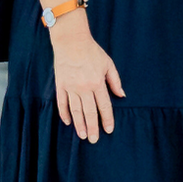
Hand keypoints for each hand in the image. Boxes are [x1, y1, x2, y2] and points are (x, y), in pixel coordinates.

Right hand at [50, 26, 124, 142]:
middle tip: (94, 140)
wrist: (71, 41)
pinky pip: (62, 103)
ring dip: (79, 124)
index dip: (107, 119)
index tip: (109, 130)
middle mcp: (84, 88)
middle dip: (93, 127)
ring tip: (83, 135)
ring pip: (76, 111)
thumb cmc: (92, 52)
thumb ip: (115, 81)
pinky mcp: (60, 85)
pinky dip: (64, 114)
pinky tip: (68, 122)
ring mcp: (71, 87)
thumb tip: (122, 95)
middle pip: (89, 112)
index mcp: (98, 83)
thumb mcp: (108, 64)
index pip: (104, 106)